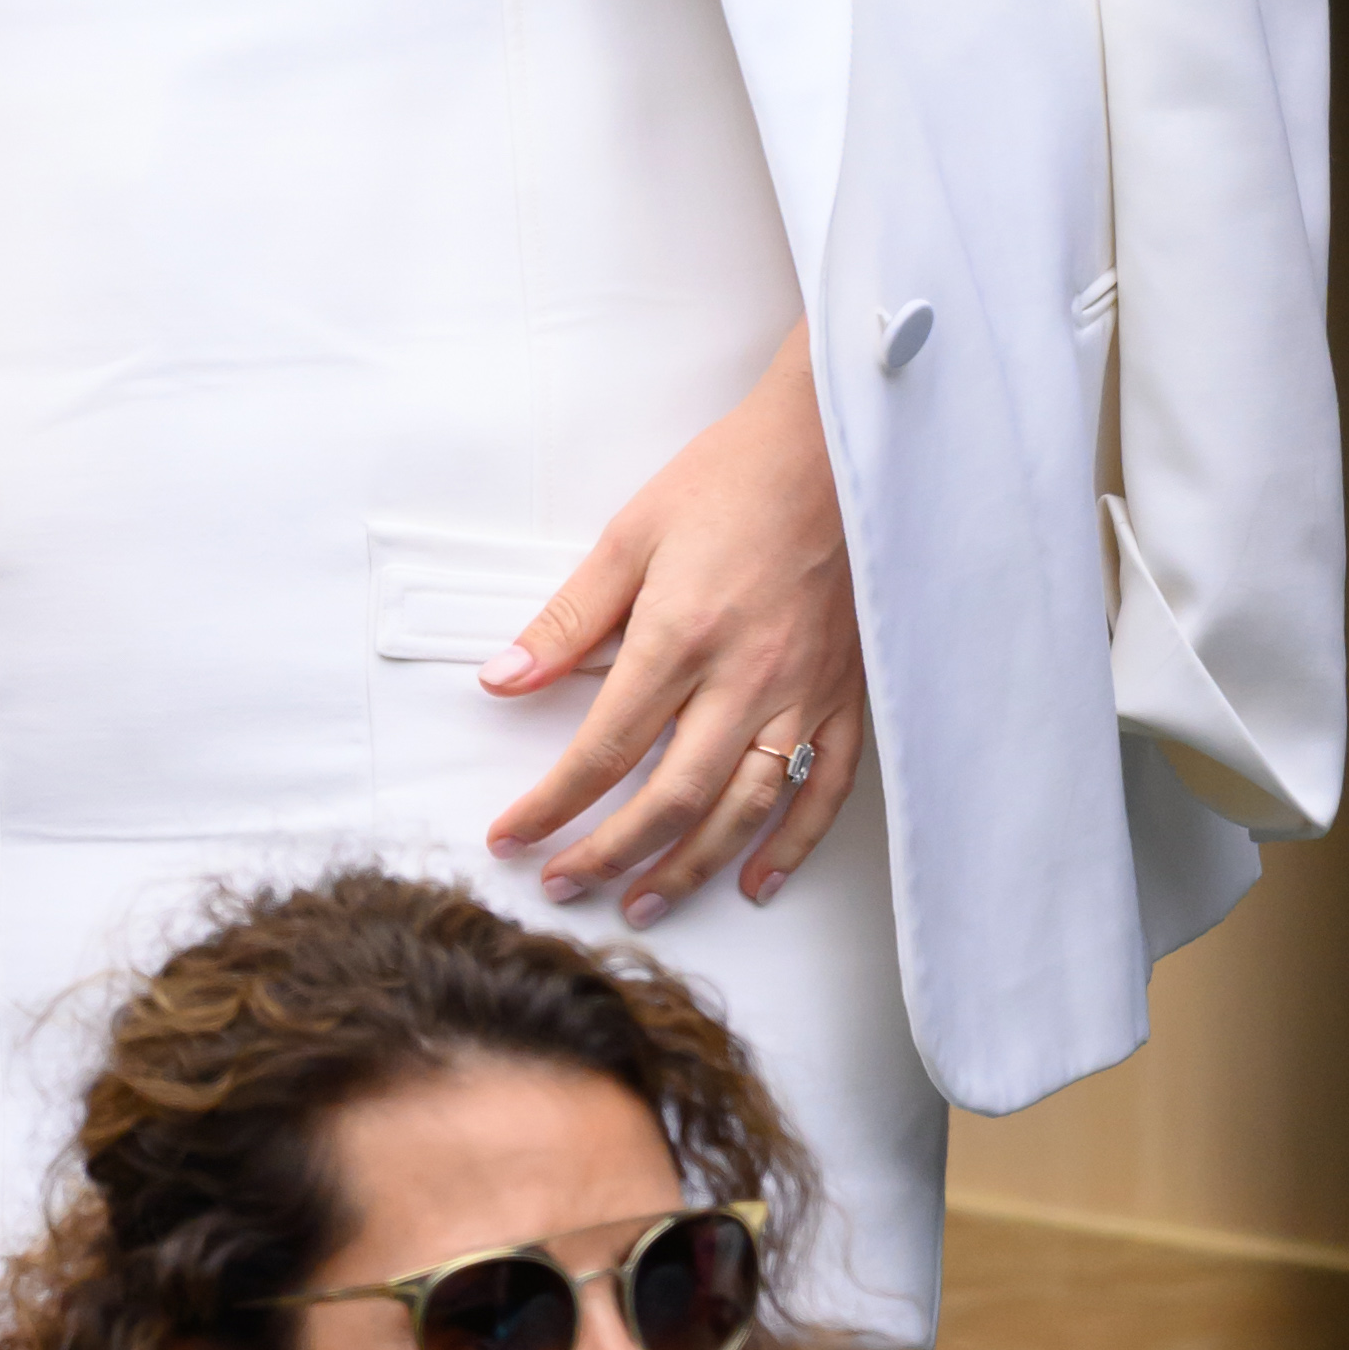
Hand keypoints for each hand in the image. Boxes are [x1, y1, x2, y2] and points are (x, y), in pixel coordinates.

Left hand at [481, 325, 864, 923]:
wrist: (828, 448)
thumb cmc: (729, 481)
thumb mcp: (629, 537)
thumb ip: (568, 619)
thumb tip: (503, 678)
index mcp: (681, 636)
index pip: (604, 748)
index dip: (551, 805)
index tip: (512, 836)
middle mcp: (745, 678)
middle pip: (672, 798)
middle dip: (611, 854)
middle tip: (566, 886)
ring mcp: (802, 692)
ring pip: (745, 809)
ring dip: (690, 867)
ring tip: (643, 901)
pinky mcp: (845, 693)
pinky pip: (825, 787)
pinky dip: (793, 844)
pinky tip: (756, 879)